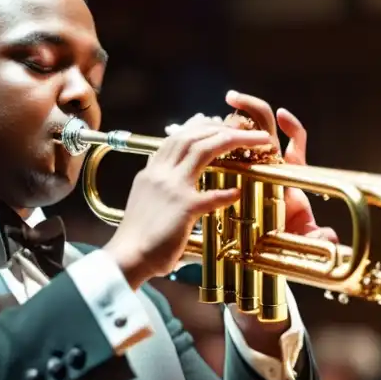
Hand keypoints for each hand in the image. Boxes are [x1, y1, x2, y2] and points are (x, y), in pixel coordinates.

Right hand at [105, 118, 270, 289]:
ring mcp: (171, 189)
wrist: (126, 256)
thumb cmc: (137, 234)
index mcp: (152, 171)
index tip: (217, 122)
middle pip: (192, 137)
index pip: (177, 137)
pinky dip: (226, 193)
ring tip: (254, 141)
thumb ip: (156, 180)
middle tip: (242, 126)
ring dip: (231, 141)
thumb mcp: (143, 197)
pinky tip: (237, 192)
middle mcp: (161, 174)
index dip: (199, 126)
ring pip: (202, 151)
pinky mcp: (183, 209)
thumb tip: (164, 168)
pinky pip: (210, 197)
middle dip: (220, 127)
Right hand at [225, 90, 336, 242]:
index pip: (296, 144)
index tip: (283, 116)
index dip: (294, 128)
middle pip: (264, 126)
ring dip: (230, 122)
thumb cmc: (282, 243)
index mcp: (289, 176)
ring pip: (242, 134)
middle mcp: (270, 167)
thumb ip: (316, 236)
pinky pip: (224, 153)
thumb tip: (330, 237)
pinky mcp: (234, 174)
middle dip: (251, 106)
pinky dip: (214, 141)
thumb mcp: (300, 237)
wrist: (262, 253)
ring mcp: (250, 168)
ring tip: (214, 121)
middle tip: (231, 98)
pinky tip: (200, 135)